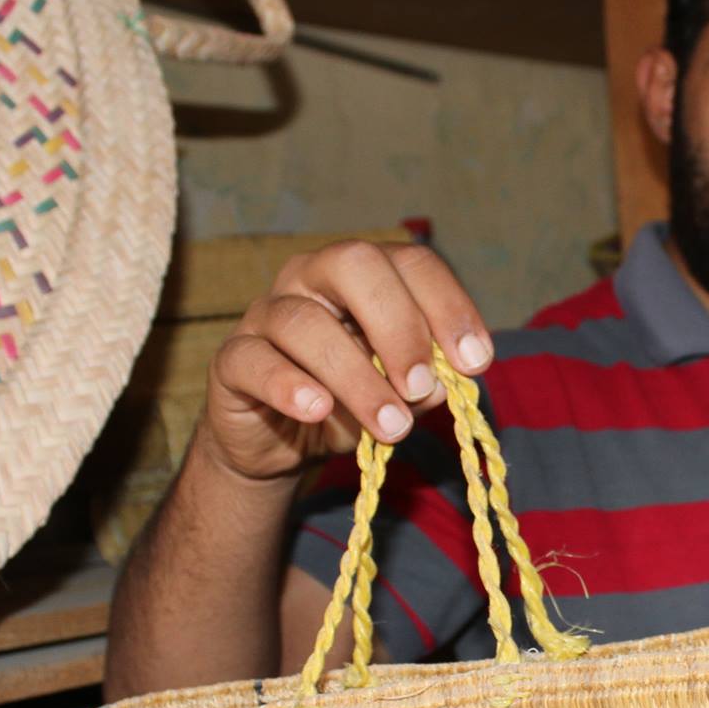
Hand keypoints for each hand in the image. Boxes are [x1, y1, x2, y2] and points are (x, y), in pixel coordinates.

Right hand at [196, 239, 493, 484]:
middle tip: (423, 387)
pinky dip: (289, 385)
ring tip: (391, 426)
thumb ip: (424, 381)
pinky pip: (254, 360)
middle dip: (399, 325)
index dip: (448, 305)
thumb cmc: (349, 404)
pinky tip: (318, 409)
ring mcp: (266, 315)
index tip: (476, 361)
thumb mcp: (399, 395)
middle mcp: (311, 279)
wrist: (280, 445)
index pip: (410, 262)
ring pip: (305, 322)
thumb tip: (444, 380)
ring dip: (356, 376)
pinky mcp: (232, 359)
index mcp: (364, 276)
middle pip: (353, 265)